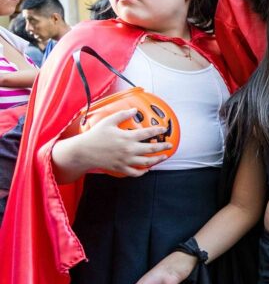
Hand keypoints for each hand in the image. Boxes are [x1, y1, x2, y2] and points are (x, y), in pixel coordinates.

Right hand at [55, 109, 171, 179]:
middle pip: (151, 149)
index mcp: (127, 137)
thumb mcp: (108, 121)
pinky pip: (135, 173)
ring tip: (163, 157)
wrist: (83, 151)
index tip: (164, 129)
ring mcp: (125, 160)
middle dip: (163, 147)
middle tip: (170, 145)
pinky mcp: (120, 168)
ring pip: (146, 162)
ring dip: (157, 160)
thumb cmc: (95, 135)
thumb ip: (122, 115)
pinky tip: (147, 169)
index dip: (158, 130)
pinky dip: (143, 172)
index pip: (147, 133)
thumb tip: (134, 110)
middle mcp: (128, 149)